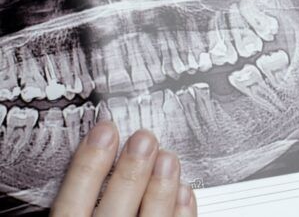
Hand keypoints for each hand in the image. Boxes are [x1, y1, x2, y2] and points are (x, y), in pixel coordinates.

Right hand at [51, 120, 196, 216]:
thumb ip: (81, 199)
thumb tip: (93, 149)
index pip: (71, 204)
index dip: (87, 166)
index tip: (104, 132)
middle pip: (114, 210)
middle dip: (130, 172)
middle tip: (144, 139)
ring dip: (161, 188)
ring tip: (168, 158)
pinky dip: (182, 213)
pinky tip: (185, 190)